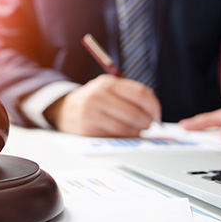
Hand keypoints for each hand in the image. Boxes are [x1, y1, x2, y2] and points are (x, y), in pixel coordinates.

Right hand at [44, 74, 160, 136]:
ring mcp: (91, 112)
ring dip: (137, 133)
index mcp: (108, 83)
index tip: (157, 115)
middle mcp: (99, 96)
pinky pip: (114, 137)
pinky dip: (124, 138)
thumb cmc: (93, 100)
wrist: (63, 109)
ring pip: (125, 128)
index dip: (154, 107)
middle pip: (134, 113)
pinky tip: (125, 136)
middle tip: (149, 126)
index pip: (140, 94)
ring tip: (138, 131)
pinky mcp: (87, 128)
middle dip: (147, 123)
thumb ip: (130, 94)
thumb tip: (154, 110)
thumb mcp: (108, 89)